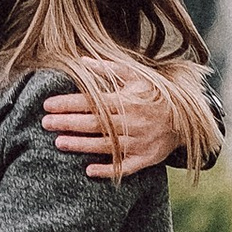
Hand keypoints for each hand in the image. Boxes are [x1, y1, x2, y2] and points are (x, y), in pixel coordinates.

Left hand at [43, 66, 202, 180]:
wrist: (185, 117)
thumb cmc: (154, 94)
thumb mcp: (136, 76)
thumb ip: (109, 69)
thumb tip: (82, 61)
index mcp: (127, 101)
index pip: (92, 102)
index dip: (68, 103)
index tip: (47, 104)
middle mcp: (132, 122)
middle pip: (94, 124)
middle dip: (68, 123)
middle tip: (45, 123)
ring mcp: (139, 142)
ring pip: (105, 146)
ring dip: (81, 145)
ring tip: (58, 143)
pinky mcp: (146, 159)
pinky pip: (125, 167)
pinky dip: (108, 170)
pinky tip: (89, 170)